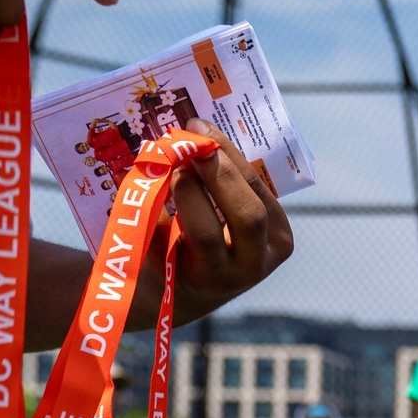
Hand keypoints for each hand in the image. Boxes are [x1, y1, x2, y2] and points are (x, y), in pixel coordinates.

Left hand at [157, 120, 294, 324]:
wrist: (165, 292)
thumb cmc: (199, 240)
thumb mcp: (228, 214)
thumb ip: (224, 181)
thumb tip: (197, 129)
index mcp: (276, 239)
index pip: (257, 190)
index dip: (228, 155)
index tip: (200, 126)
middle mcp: (254, 264)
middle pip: (246, 214)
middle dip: (216, 174)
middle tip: (184, 147)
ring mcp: (218, 281)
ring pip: (205, 232)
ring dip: (185, 193)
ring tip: (165, 170)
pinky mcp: (179, 288)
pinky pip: (163, 242)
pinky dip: (151, 213)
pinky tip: (141, 196)